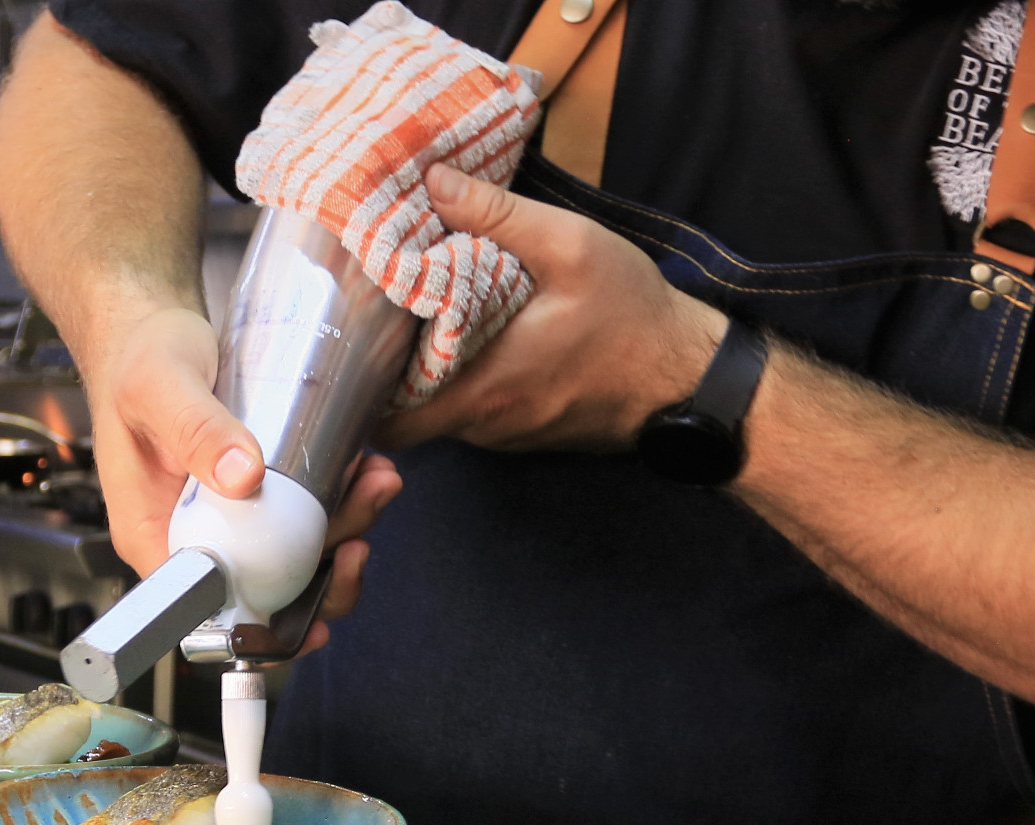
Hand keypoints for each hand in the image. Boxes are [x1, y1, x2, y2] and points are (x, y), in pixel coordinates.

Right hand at [80, 304, 401, 651]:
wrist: (150, 330)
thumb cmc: (138, 360)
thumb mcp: (158, 388)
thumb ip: (196, 431)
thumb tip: (244, 477)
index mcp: (156, 537)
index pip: (207, 612)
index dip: (263, 631)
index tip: (314, 620)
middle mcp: (199, 540)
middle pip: (269, 590)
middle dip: (328, 570)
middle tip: (363, 518)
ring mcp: (233, 520)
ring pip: (299, 555)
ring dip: (348, 526)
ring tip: (376, 479)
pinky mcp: (261, 494)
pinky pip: (309, 515)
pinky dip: (344, 498)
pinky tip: (364, 466)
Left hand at [381, 163, 727, 453]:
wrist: (690, 377)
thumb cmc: (634, 317)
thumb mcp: (570, 248)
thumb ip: (497, 215)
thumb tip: (432, 180)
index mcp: (482, 390)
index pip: (386, 418)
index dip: (357, 385)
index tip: (344, 335)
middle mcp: (484, 425)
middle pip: (404, 410)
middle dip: (382, 366)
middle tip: (369, 309)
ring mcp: (504, 435)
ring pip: (438, 409)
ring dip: (422, 369)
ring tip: (409, 310)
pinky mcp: (523, 432)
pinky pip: (471, 408)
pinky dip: (457, 376)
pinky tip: (459, 332)